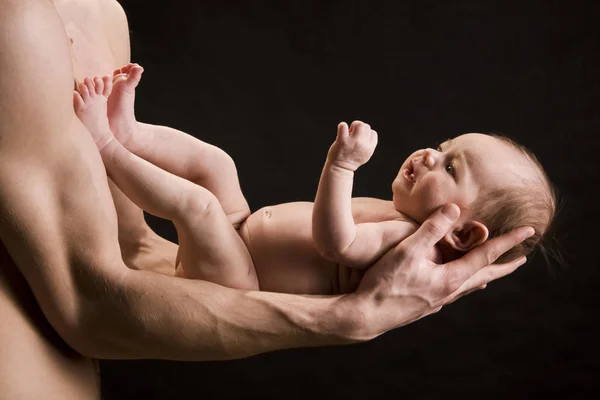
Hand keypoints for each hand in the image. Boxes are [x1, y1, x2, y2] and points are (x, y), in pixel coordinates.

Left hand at [327, 121, 377, 170]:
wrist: (340, 168)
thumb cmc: (352, 160)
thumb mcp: (365, 154)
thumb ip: (368, 144)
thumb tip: (366, 130)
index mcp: (369, 148)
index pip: (373, 133)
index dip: (366, 133)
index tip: (360, 139)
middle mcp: (362, 144)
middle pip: (366, 126)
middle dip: (359, 127)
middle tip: (353, 134)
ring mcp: (352, 142)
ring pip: (358, 124)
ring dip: (353, 125)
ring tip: (348, 132)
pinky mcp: (342, 141)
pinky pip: (343, 126)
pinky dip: (342, 126)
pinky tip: (341, 132)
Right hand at [350, 203, 533, 338]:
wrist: (364, 316)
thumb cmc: (384, 283)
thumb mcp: (407, 251)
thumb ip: (431, 229)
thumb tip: (455, 209)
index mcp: (450, 279)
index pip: (486, 256)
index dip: (508, 243)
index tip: (529, 233)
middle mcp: (448, 292)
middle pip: (483, 276)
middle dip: (503, 266)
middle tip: (522, 260)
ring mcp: (437, 301)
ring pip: (468, 286)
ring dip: (484, 275)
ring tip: (493, 272)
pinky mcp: (424, 305)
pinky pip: (453, 291)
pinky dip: (464, 283)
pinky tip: (455, 284)